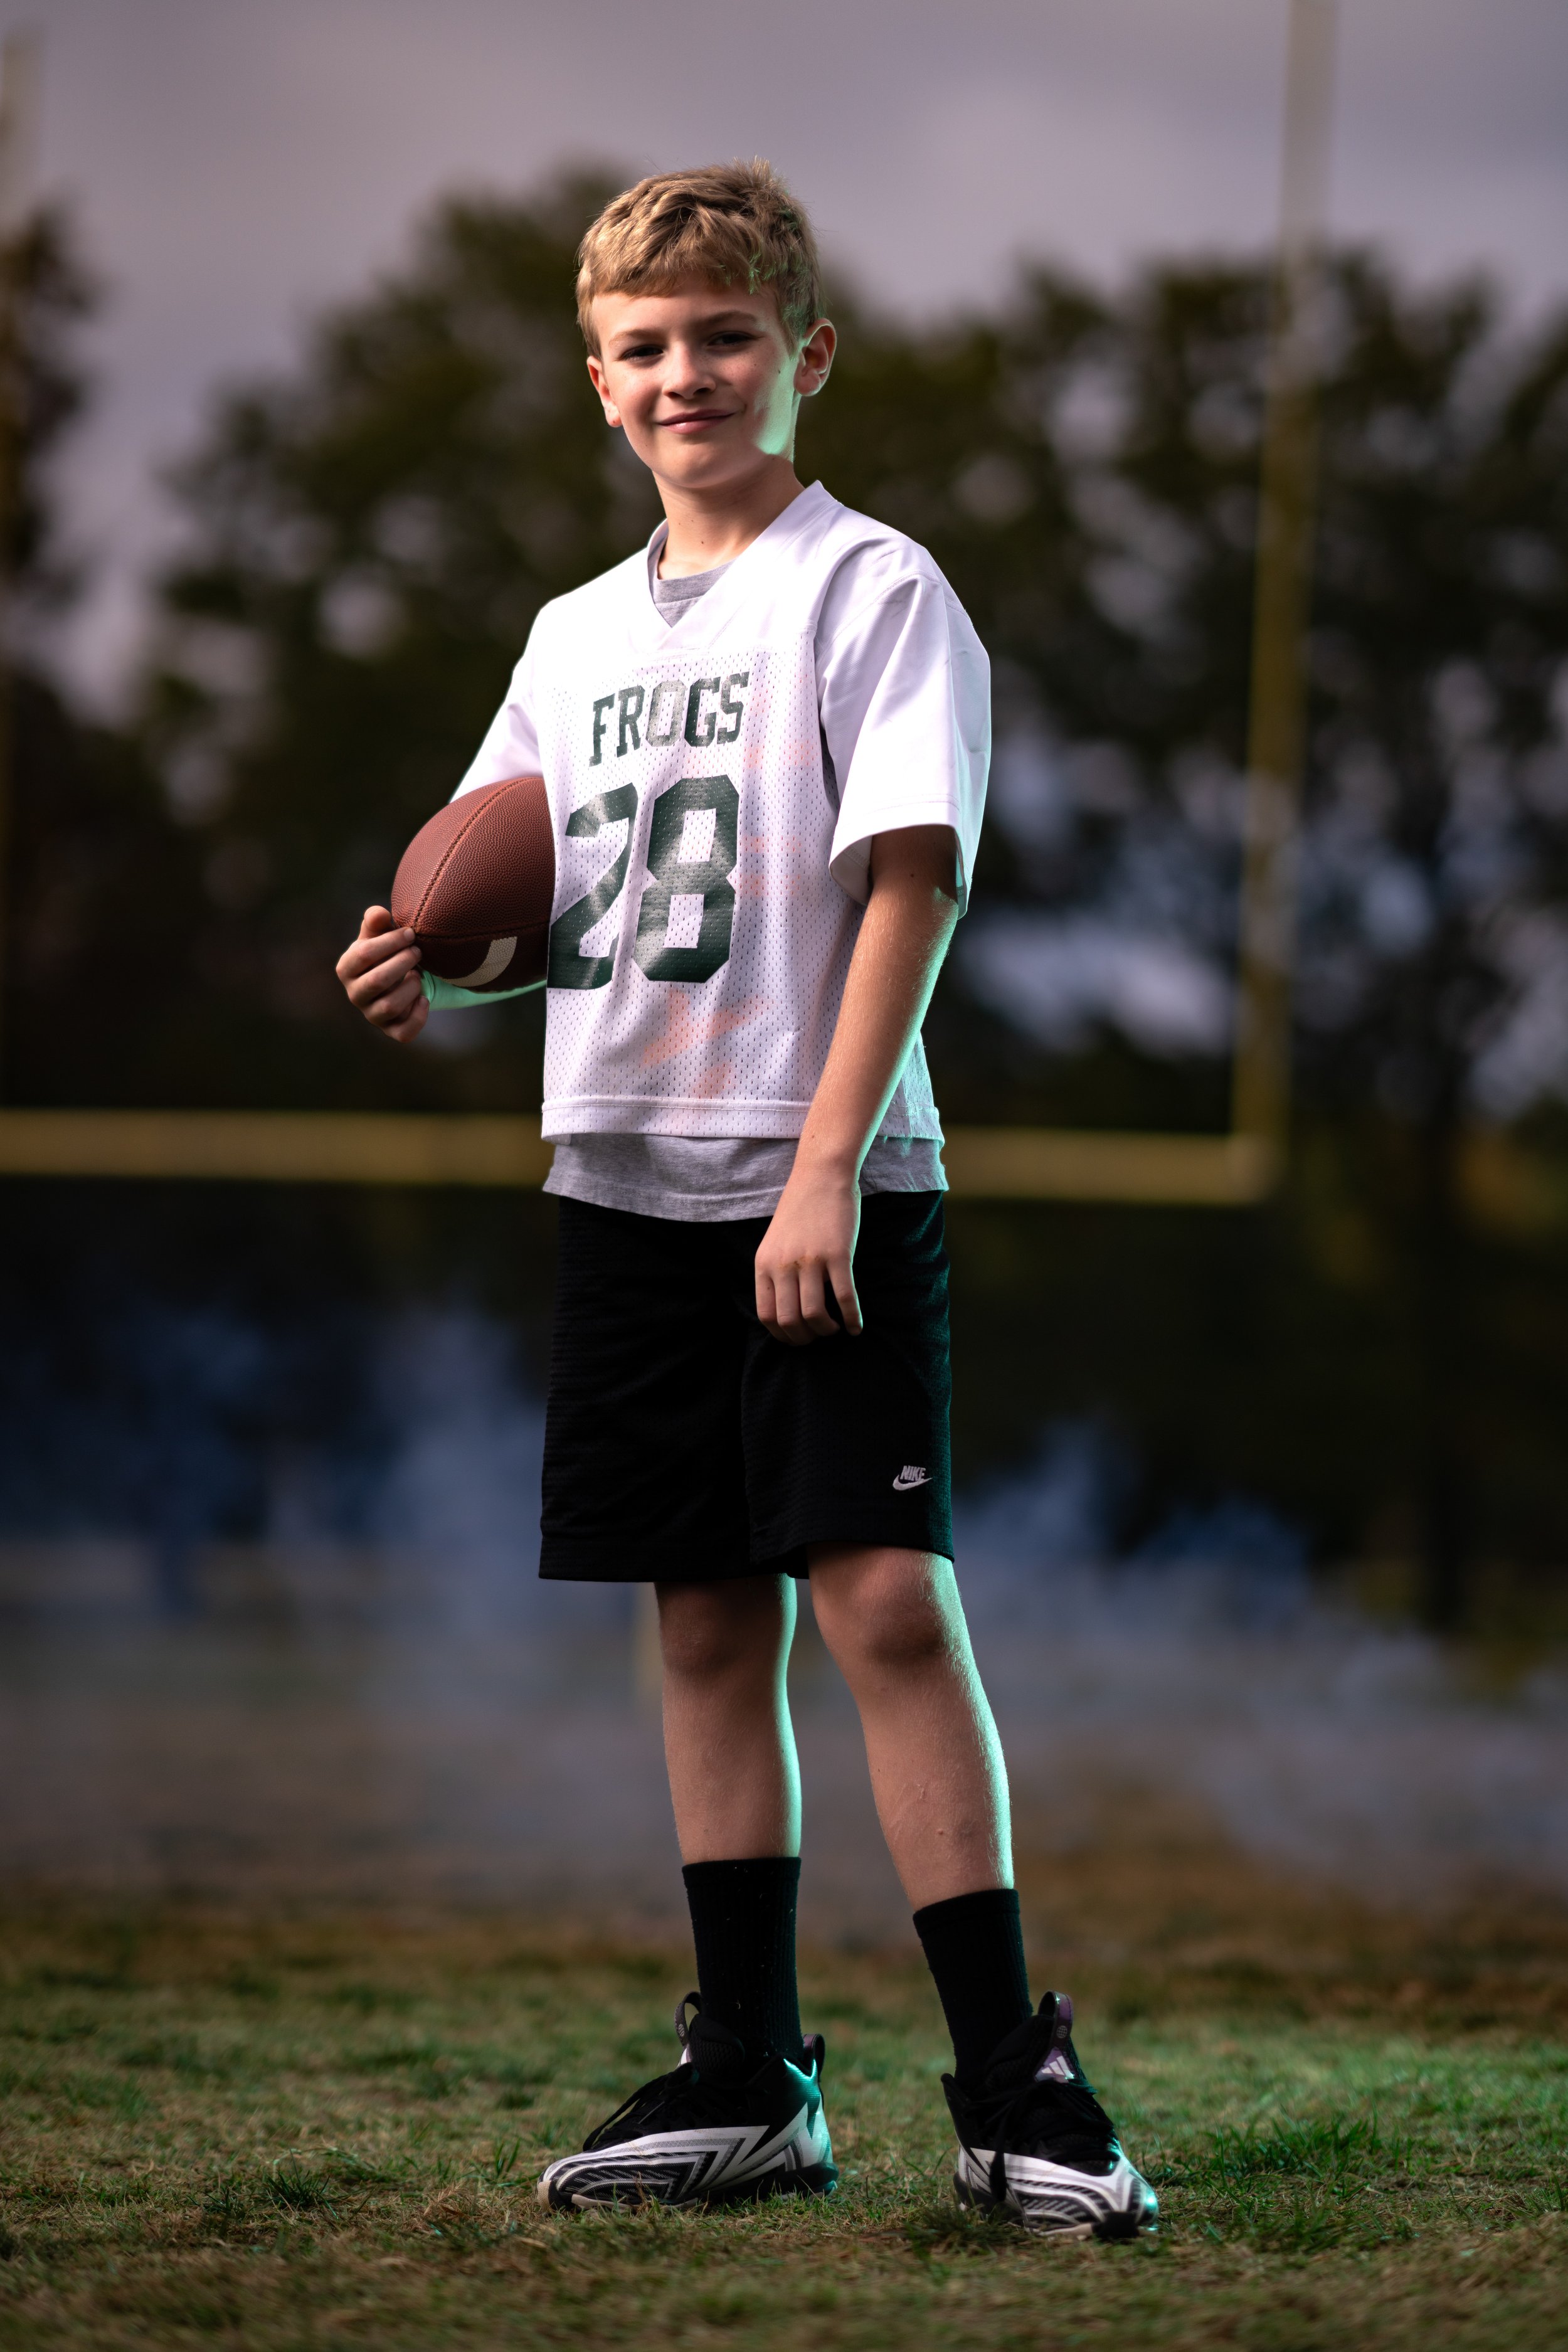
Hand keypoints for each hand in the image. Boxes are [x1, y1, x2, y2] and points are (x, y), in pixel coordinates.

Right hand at [335, 905, 428, 1042]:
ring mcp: (372, 1015)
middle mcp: (355, 995)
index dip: (390, 942)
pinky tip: (424, 999)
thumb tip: (378, 914)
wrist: (401, 977)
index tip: (410, 934)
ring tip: (419, 974)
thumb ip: (376, 921)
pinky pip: (403, 1033)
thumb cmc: (387, 951)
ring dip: (410, 988)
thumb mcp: (380, 933)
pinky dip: (418, 1017)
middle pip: (377, 981)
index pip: (363, 955)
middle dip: (403, 963)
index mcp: (346, 968)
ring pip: (389, 1007)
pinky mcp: (391, 1030)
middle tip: (418, 951)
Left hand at [754, 1155, 862, 1345]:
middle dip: (805, 1338)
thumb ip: (776, 1271)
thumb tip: (786, 1307)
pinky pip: (845, 1298)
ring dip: (827, 1331)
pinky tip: (856, 1327)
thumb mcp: (775, 1241)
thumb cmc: (800, 1208)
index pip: (767, 1315)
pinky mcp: (838, 1255)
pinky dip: (852, 1319)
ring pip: (815, 1315)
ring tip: (835, 1329)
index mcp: (765, 1264)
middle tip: (818, 1337)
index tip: (798, 1338)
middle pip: (790, 1321)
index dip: (783, 1335)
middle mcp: (784, 1265)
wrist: (821, 1175)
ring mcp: (811, 1260)